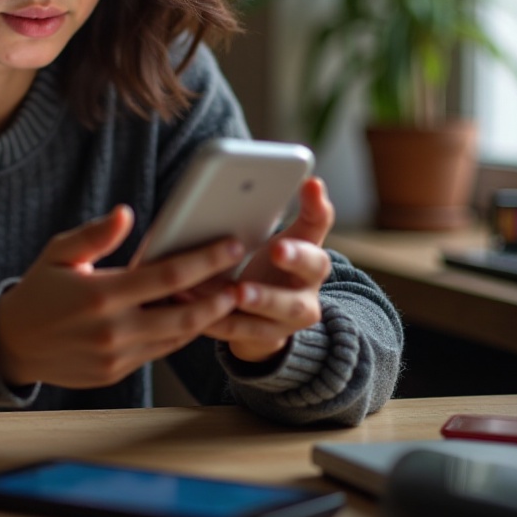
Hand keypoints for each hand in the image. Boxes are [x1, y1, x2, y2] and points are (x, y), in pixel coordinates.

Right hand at [0, 205, 242, 387]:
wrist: (12, 343)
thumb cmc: (38, 290)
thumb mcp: (59, 253)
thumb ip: (95, 234)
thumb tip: (126, 213)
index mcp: (100, 295)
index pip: (166, 277)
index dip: (204, 260)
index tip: (230, 246)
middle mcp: (112, 330)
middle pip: (183, 315)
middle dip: (218, 298)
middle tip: (241, 280)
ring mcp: (115, 356)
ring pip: (176, 339)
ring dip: (203, 320)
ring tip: (225, 298)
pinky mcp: (115, 373)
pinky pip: (158, 352)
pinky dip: (178, 335)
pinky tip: (190, 317)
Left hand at [203, 177, 334, 363]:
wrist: (264, 321)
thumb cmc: (265, 267)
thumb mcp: (269, 238)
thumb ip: (261, 213)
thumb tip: (231, 179)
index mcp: (308, 247)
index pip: (318, 221)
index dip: (317, 204)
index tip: (309, 183)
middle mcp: (309, 281)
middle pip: (314, 266)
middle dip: (297, 257)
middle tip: (277, 248)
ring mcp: (295, 313)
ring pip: (284, 307)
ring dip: (260, 298)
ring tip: (237, 291)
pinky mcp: (270, 337)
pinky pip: (245, 330)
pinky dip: (220, 320)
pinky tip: (198, 307)